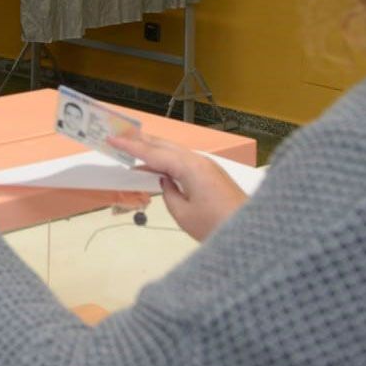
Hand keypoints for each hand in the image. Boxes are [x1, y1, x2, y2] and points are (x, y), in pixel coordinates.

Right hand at [105, 131, 247, 241]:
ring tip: (134, 145)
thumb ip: (169, 193)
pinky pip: (185, 160)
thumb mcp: (184, 214)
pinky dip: (167, 158)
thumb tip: (165, 180)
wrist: (254, 232)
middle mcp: (200, 161)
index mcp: (190, 168)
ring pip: (176, 151)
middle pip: (166, 145)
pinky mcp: (213, 175)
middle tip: (119, 134)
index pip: (154, 154)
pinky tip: (159, 163)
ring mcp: (209, 167)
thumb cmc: (215, 226)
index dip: (131, 147)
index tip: (111, 138)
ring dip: (154, 148)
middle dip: (142, 140)